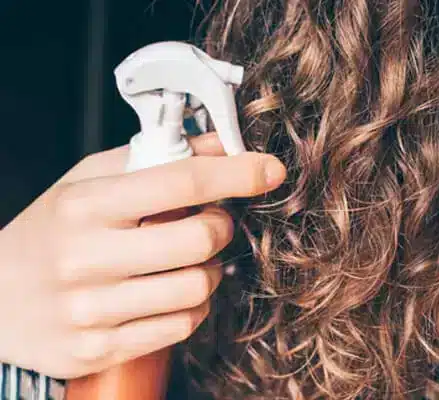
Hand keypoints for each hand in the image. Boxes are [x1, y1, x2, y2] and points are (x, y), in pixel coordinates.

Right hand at [0, 132, 285, 378]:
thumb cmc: (49, 233)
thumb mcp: (87, 183)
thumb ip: (153, 160)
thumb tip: (220, 144)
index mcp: (84, 205)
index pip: (180, 181)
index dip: (236, 173)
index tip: (268, 170)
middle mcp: (86, 257)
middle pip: (200, 240)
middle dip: (221, 227)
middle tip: (210, 222)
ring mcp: (92, 309)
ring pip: (198, 288)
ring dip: (210, 271)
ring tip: (188, 261)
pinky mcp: (101, 349)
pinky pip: (181, 326)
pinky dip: (193, 307)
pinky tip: (172, 294)